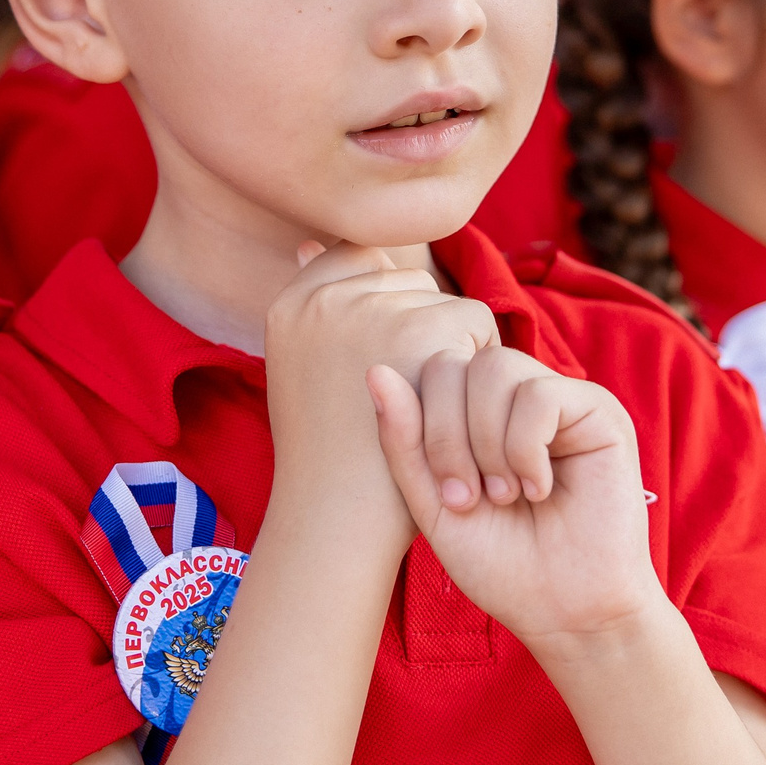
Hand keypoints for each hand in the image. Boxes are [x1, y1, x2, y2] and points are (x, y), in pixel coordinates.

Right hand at [264, 243, 500, 550]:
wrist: (339, 522)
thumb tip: (311, 242)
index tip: (386, 361)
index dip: (383, 311)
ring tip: (428, 407)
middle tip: (408, 395)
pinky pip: (474, 323)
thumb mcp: (302, 370)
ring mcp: (372, 310)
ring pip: (442, 300)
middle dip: (420, 327)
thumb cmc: (328, 460)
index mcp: (288, 304)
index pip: (355, 261)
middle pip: (405, 280)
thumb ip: (314, 311)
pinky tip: (454, 411)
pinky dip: (477, 365)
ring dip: (449, 347)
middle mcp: (324, 297)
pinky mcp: (422, 332)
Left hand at [369, 345, 666, 648]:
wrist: (565, 613)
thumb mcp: (432, 503)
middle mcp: (519, 395)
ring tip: (506, 495)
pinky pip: (540, 394)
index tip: (448, 498)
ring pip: (497, 368)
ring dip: (488, 444)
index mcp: (479, 411)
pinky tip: (539, 489)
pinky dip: (526, 448)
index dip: (426, 427)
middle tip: (471, 498)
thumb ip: (404, 441)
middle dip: (449, 436)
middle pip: (458, 363)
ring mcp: (562, 398)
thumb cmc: (501, 564)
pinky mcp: (600, 412)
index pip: (433, 369)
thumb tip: (375, 371)